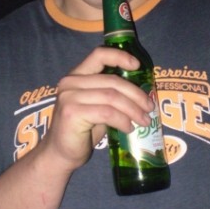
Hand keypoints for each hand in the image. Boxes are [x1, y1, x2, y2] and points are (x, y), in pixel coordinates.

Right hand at [42, 46, 153, 172]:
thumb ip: (111, 95)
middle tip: (149, 107)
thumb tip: (142, 94)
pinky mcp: (72, 113)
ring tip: (144, 121)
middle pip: (112, 81)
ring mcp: (70, 97)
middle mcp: (71, 82)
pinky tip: (128, 128)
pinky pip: (107, 113)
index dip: (120, 56)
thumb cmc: (81, 130)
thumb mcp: (97, 106)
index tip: (137, 65)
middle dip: (136, 94)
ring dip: (133, 110)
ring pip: (112, 97)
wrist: (60, 153)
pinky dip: (122, 120)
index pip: (99, 55)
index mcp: (76, 76)